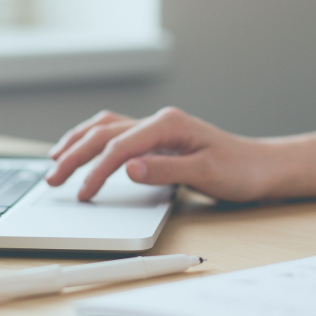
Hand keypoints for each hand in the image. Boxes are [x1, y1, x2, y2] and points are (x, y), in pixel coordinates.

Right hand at [44, 107, 315, 201]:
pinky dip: (93, 140)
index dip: (96, 171)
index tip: (83, 194)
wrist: (263, 167)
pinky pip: (115, 133)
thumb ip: (166, 170)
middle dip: (74, 155)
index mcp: (169, 125)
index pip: (120, 146)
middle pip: (104, 134)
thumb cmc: (241, 170)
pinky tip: (82, 149)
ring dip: (77, 142)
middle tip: (52, 180)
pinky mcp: (157, 139)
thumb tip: (128, 168)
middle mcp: (159, 121)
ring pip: (105, 128)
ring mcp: (156, 128)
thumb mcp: (207, 174)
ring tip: (54, 160)